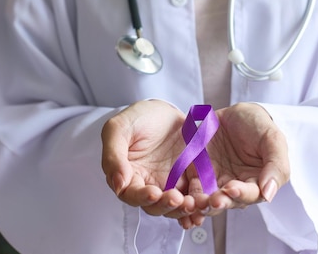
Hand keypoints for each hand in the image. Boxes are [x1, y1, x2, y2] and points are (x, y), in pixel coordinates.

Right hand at [101, 100, 203, 222]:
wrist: (164, 109)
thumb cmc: (138, 118)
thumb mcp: (118, 128)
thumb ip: (114, 155)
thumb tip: (117, 184)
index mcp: (128, 176)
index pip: (131, 195)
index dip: (142, 197)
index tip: (153, 193)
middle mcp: (147, 184)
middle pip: (154, 206)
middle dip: (165, 205)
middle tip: (176, 198)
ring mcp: (169, 184)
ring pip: (174, 205)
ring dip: (182, 208)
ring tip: (192, 203)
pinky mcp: (188, 179)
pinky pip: (193, 195)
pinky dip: (198, 203)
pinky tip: (204, 203)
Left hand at [196, 103, 289, 216]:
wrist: (235, 113)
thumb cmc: (258, 125)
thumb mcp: (273, 139)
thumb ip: (276, 165)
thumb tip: (269, 194)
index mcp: (257, 182)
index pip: (251, 195)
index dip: (242, 194)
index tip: (232, 189)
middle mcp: (236, 187)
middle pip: (227, 201)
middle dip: (219, 202)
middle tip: (212, 200)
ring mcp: (215, 182)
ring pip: (207, 199)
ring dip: (201, 203)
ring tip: (195, 201)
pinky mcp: (197, 174)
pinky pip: (190, 188)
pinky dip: (186, 194)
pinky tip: (181, 195)